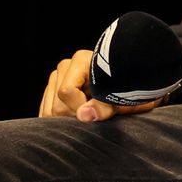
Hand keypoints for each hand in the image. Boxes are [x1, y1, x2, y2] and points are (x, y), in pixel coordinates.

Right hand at [38, 50, 163, 121]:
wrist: (135, 83)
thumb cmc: (133, 88)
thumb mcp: (127, 98)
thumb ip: (107, 106)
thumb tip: (84, 115)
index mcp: (82, 60)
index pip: (67, 92)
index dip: (80, 109)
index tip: (101, 113)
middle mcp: (66, 66)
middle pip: (57, 105)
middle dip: (76, 117)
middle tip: (99, 115)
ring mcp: (57, 78)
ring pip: (49, 111)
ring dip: (69, 119)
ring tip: (92, 112)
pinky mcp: (52, 90)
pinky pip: (46, 112)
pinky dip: (60, 120)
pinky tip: (80, 116)